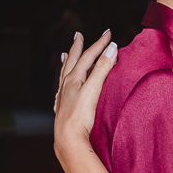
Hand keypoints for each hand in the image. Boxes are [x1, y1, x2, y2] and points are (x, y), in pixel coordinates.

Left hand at [53, 30, 116, 163]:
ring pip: (64, 75)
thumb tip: (111, 48)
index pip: (88, 56)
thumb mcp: (94, 89)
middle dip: (77, 47)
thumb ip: (102, 68)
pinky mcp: (63, 110)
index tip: (108, 33)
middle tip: (78, 35)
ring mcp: (63, 98)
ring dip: (66, 63)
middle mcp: (66, 86)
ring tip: (64, 54)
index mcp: (73, 79)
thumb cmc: (80, 116)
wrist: (68, 140)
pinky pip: (61, 92)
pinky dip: (62, 84)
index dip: (99, 44)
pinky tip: (60, 89)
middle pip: (72, 61)